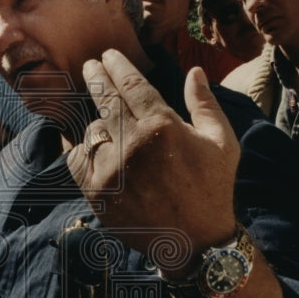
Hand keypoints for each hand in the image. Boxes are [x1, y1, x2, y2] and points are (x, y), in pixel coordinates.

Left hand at [67, 49, 239, 275]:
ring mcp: (111, 169)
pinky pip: (77, 159)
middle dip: (96, 77)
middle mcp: (133, 145)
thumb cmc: (213, 188)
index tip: (108, 55)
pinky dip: (79, 147)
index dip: (117, 66)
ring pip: (92, 129)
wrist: (195, 242)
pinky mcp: (97, 192)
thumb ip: (205, 103)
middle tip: (90, 66)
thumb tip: (194, 70)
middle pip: (105, 99)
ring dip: (95, 118)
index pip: (131, 85)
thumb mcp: (221, 142)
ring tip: (100, 113)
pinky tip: (84, 140)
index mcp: (163, 127)